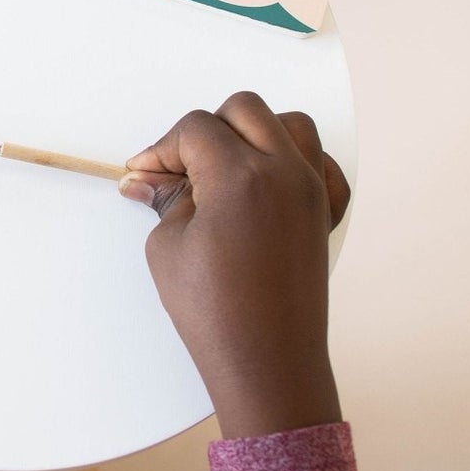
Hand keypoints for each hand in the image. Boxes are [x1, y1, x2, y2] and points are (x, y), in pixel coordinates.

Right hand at [118, 92, 351, 439]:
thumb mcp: (168, 247)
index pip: (196, 129)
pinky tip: (267, 184)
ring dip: (253, 133)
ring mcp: (312, 191)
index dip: (162, 149)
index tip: (145, 175)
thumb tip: (148, 180)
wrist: (267, 360)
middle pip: (244, 110)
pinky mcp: (324, 213)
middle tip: (181, 170)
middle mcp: (284, 173)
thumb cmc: (215, 311)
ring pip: (290, 124)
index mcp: (240, 177)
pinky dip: (295, 161)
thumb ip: (164, 200)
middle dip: (206, 130)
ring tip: (224, 168)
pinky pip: (322, 163)